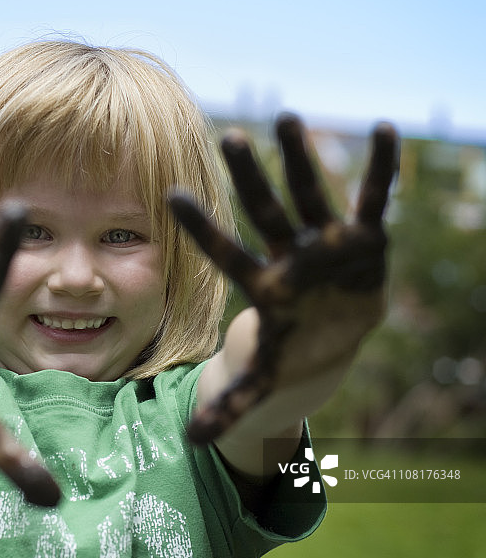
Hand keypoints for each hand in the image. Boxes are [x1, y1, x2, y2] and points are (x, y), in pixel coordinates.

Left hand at [169, 113, 399, 443]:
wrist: (331, 334)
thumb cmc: (291, 349)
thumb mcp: (264, 377)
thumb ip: (230, 403)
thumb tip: (191, 441)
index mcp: (263, 284)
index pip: (225, 252)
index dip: (202, 228)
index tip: (171, 195)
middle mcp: (289, 254)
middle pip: (264, 212)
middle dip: (250, 177)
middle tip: (230, 136)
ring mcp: (324, 242)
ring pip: (310, 194)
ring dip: (302, 158)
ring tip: (287, 116)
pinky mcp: (362, 237)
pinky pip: (373, 198)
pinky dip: (381, 169)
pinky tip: (387, 129)